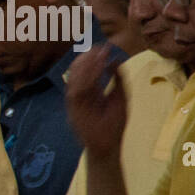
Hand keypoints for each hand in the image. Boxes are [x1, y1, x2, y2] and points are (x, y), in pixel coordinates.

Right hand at [65, 44, 126, 159]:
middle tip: (97, 48)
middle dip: (87, 59)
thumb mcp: (121, 98)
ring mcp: (76, 103)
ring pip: (75, 80)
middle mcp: (81, 96)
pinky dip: (82, 81)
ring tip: (94, 55)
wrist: (108, 146)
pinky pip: (75, 93)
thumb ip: (119, 80)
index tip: (102, 47)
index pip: (88, 72)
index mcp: (90, 93)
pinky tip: (91, 70)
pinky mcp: (74, 111)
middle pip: (79, 73)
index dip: (94, 59)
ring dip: (84, 67)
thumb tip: (115, 60)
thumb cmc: (114, 125)